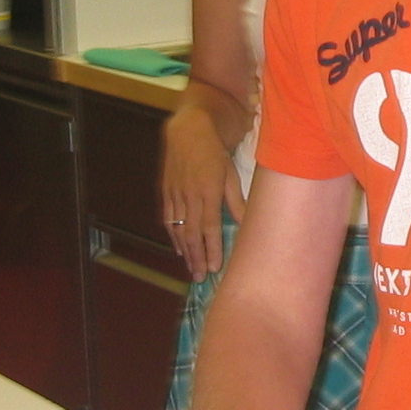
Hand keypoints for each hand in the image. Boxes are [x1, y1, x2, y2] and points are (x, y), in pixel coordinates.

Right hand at [160, 104, 245, 275]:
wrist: (187, 132)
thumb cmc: (214, 153)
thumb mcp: (231, 173)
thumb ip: (236, 200)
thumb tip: (244, 222)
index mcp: (208, 191)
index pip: (210, 227)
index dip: (212, 249)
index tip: (215, 268)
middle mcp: (190, 196)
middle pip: (192, 234)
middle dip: (196, 258)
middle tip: (200, 277)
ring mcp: (175, 195)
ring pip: (178, 229)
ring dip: (184, 251)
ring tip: (191, 268)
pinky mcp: (166, 192)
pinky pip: (168, 219)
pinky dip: (173, 236)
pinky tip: (179, 248)